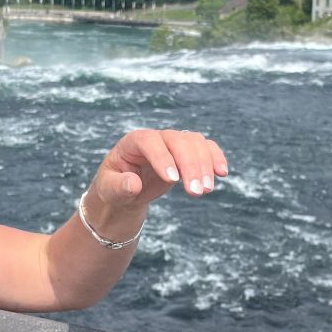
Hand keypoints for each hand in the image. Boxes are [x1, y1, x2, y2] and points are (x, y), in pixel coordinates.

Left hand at [91, 129, 229, 207]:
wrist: (125, 191)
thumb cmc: (113, 188)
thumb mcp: (109, 190)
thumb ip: (118, 187)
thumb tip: (134, 184)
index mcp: (132, 142)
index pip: (150, 142)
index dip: (162, 158)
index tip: (172, 180)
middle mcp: (155, 138)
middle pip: (177, 141)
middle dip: (189, 166)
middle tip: (195, 193)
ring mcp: (172, 143)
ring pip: (194, 142)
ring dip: (205, 165)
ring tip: (206, 190)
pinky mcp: (186, 153)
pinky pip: (205, 148)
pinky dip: (216, 157)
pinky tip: (222, 173)